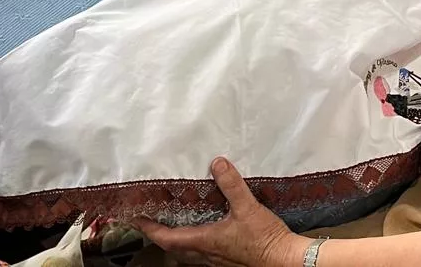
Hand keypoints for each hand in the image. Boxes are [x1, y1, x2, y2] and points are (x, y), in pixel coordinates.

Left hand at [131, 158, 304, 266]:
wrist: (284, 261)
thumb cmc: (265, 240)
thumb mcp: (248, 208)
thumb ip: (231, 185)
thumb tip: (217, 163)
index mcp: (205, 241)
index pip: (166, 237)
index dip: (148, 227)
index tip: (135, 217)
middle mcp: (206, 253)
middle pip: (173, 247)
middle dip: (159, 233)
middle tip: (151, 218)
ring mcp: (216, 259)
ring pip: (187, 252)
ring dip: (177, 238)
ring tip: (173, 222)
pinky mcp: (228, 260)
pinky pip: (203, 252)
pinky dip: (195, 241)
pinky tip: (205, 230)